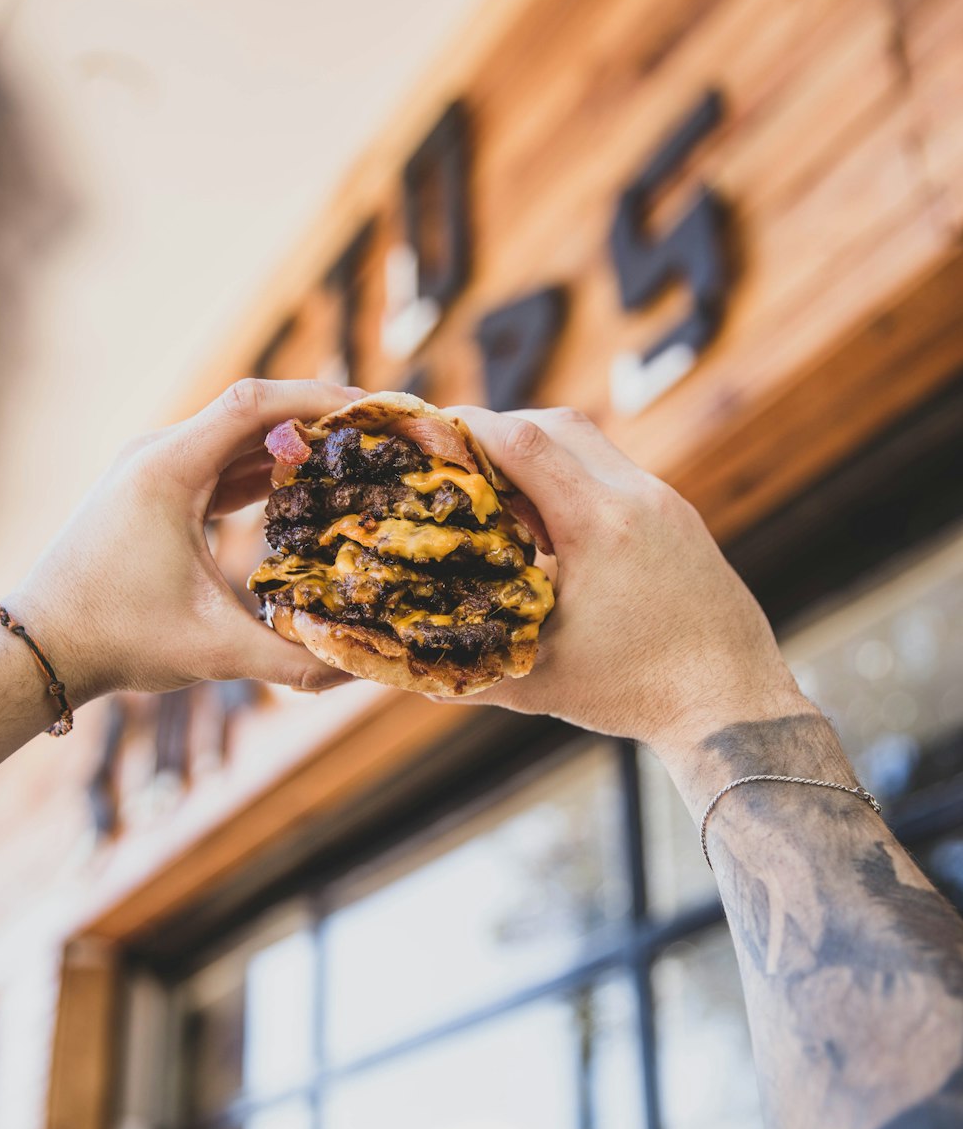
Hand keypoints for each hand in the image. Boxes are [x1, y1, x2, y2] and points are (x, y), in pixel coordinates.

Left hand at [6, 378, 361, 703]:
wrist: (42, 647)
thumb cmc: (117, 638)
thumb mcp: (213, 650)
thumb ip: (290, 659)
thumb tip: (357, 670)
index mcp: (168, 470)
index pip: (252, 404)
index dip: (315, 398)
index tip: (367, 409)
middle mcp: (156, 455)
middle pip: (248, 412)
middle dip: (313, 418)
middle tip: (373, 432)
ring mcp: (149, 470)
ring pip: (231, 437)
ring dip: (287, 442)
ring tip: (348, 454)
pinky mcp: (149, 491)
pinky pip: (215, 463)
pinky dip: (258, 468)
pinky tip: (297, 485)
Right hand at [450, 405, 812, 763]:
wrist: (734, 704)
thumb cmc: (639, 694)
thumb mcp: (539, 680)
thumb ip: (464, 666)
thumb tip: (395, 663)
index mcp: (602, 526)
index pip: (524, 441)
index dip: (467, 426)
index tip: (426, 432)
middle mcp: (639, 498)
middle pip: (555, 424)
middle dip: (497, 433)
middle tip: (453, 460)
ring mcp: (665, 503)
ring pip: (589, 444)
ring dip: (538, 455)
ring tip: (498, 498)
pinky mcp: (679, 517)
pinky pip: (615, 472)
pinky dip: (573, 480)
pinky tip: (549, 527)